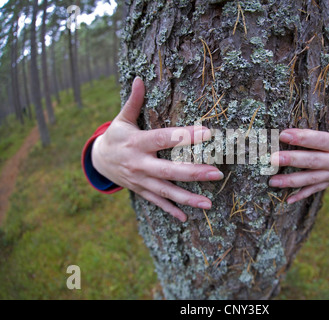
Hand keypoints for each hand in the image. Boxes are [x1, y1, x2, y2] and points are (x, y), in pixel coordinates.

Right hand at [92, 77, 223, 221]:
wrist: (97, 161)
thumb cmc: (116, 136)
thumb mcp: (121, 119)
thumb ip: (133, 102)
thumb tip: (139, 79)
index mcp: (137, 143)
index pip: (165, 138)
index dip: (186, 136)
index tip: (208, 133)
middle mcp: (139, 164)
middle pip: (169, 170)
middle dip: (194, 173)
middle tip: (217, 173)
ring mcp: (140, 180)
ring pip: (166, 191)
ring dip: (187, 198)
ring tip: (208, 204)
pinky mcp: (140, 190)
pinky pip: (157, 202)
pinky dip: (171, 210)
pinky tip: (186, 217)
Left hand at [269, 92, 328, 203]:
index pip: (317, 140)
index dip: (301, 137)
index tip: (284, 134)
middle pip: (310, 161)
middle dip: (291, 160)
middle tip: (273, 159)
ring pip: (308, 179)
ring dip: (290, 181)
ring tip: (272, 181)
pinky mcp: (326, 183)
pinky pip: (312, 191)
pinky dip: (300, 196)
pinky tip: (286, 199)